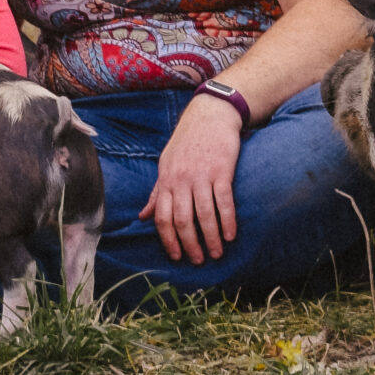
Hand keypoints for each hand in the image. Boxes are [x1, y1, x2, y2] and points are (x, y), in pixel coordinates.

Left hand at [140, 100, 242, 261]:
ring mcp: (201, 175)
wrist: (210, 114)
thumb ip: (157, 192)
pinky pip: (224, 201)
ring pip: (203, 214)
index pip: (162, 217)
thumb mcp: (167, 164)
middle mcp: (181, 179)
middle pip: (182, 220)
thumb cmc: (188, 142)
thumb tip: (143, 216)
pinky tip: (230, 235)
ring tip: (216, 253)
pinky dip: (227, 221)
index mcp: (166, 180)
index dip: (168, 240)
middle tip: (198, 260)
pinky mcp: (222, 170)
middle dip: (190, 244)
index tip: (177, 256)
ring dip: (210, 238)